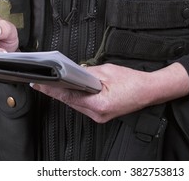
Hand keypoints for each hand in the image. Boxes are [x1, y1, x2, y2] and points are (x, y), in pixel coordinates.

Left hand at [31, 62, 188, 122]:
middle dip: (57, 91)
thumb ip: (87, 72)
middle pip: (70, 101)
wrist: (150, 91)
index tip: (39, 84)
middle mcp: (98, 114)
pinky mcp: (102, 114)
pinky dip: (78, 97)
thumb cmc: (134, 82)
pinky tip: (73, 89)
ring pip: (76, 104)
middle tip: (43, 81)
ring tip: (55, 83)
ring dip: (67, 94)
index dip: (51, 89)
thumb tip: (73, 71)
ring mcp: (100, 116)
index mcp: (99, 104)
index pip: (68, 96)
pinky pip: (84, 105)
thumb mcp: (108, 71)